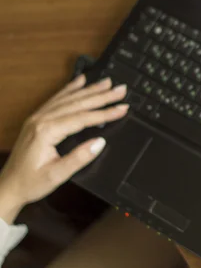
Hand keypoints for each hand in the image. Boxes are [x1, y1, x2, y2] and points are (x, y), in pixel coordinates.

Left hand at [0, 75, 128, 222]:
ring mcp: (38, 117)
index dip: (105, 113)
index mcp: (46, 131)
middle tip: (121, 90)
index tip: (122, 108)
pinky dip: (70, 88)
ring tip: (107, 83)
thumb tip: (100, 142)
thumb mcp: (57, 175)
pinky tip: (80, 81)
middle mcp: (41, 120)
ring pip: (68, 98)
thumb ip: (79, 158)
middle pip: (77, 103)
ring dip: (90, 89)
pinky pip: (57, 99)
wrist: (8, 186)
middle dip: (102, 95)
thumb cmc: (30, 182)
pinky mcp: (37, 119)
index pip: (83, 118)